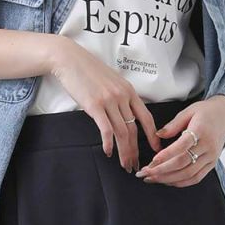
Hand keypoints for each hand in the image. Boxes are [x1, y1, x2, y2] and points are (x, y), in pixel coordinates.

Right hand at [44, 36, 161, 169]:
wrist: (69, 59)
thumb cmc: (87, 70)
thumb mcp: (111, 80)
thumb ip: (120, 95)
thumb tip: (124, 112)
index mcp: (129, 91)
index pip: (146, 117)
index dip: (152, 135)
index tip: (156, 149)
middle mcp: (122, 96)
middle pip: (134, 129)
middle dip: (136, 150)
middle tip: (135, 165)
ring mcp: (109, 101)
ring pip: (122, 132)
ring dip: (124, 151)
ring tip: (124, 164)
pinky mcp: (94, 105)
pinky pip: (105, 129)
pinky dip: (108, 143)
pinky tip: (108, 152)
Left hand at [134, 97, 224, 186]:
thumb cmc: (204, 113)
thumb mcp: (188, 111)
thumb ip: (173, 124)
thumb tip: (158, 135)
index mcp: (202, 130)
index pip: (183, 146)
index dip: (167, 154)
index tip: (153, 160)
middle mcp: (208, 146)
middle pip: (183, 163)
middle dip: (162, 170)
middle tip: (145, 173)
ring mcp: (211, 157)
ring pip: (188, 174)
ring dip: (168, 179)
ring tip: (151, 178)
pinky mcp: (212, 164)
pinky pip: (196, 178)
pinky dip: (180, 182)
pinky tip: (167, 181)